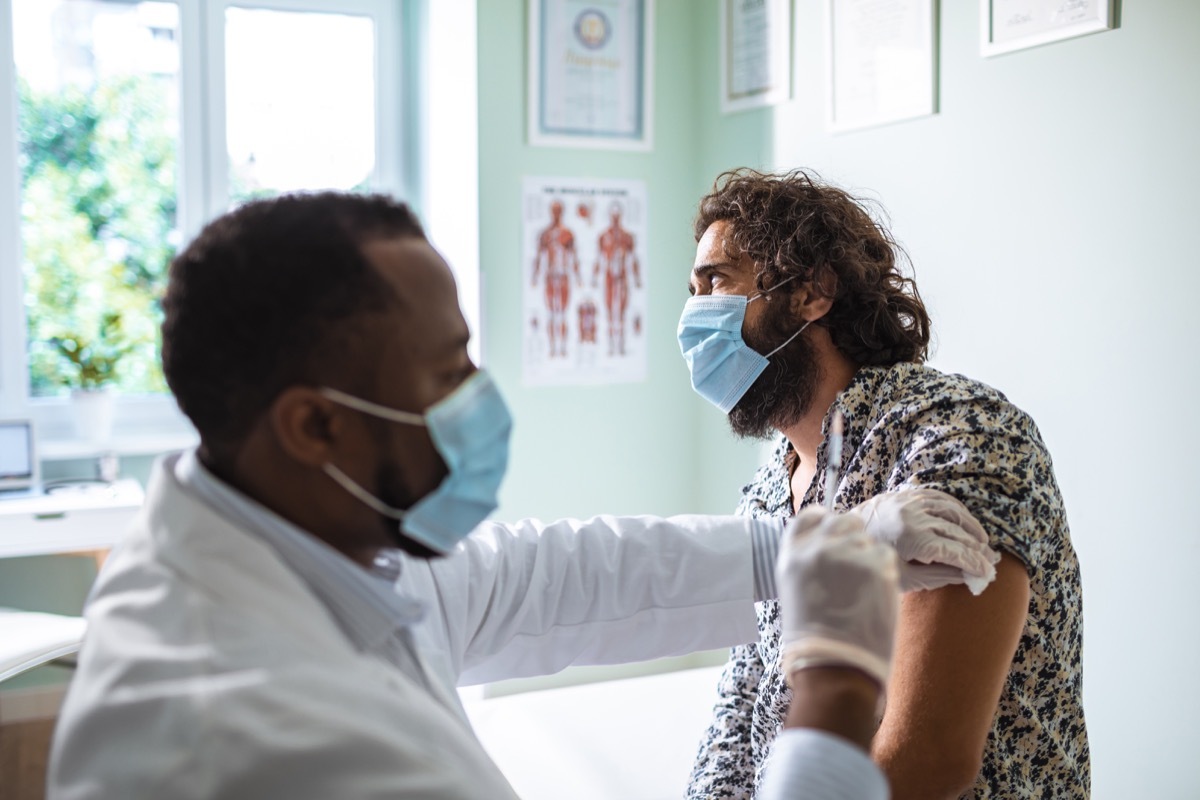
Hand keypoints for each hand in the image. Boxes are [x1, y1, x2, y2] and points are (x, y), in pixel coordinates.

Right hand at [776, 507, 899, 689]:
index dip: (826, 520)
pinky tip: (875, 594)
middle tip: (856, 566)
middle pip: (844, 520)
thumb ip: (809, 562)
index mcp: (791, 555)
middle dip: (853, 537)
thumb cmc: (814, 638)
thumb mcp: (795, 591)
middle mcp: (815, 549)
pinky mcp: (874, 566)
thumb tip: (832, 545)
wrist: (834, 665)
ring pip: (867, 539)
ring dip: (869, 557)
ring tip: (863, 588)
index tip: (835, 533)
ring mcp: (845, 555)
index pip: (811, 515)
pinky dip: (885, 572)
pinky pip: (885, 555)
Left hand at [849, 488, 1000, 594]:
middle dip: (975, 548)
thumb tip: (967, 577)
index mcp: (911, 538)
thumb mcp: (903, 577)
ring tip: (982, 542)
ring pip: (952, 511)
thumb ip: (937, 575)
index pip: (953, 550)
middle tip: (989, 561)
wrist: (845, 533)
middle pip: (956, 532)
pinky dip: (957, 509)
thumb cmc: (873, 559)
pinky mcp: (907, 494)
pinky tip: (965, 522)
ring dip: (971, 526)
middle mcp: (913, 516)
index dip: (972, 562)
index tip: (985, 572)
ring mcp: (910, 501)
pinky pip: (940, 497)